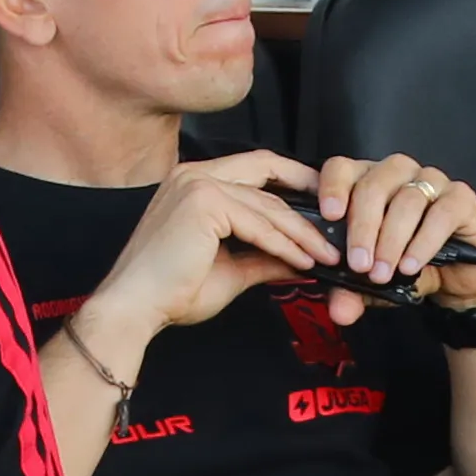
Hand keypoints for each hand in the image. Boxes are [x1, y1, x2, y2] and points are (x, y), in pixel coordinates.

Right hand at [83, 152, 334, 369]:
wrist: (136, 308)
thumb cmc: (172, 292)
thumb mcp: (231, 268)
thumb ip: (265, 257)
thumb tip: (301, 259)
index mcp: (194, 182)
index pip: (254, 168)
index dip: (291, 179)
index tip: (322, 199)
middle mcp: (193, 174)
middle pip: (267, 175)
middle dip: (307, 199)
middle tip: (339, 221)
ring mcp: (197, 184)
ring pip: (267, 206)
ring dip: (302, 232)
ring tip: (328, 254)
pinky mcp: (203, 202)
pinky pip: (258, 225)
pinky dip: (285, 245)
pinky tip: (305, 261)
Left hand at [303, 151, 475, 316]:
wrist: (456, 279)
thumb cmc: (407, 267)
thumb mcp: (371, 283)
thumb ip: (351, 292)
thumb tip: (339, 311)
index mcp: (366, 181)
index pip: (342, 168)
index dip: (334, 187)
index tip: (330, 215)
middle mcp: (397, 174)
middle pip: (373, 184)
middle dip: (363, 228)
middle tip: (359, 265)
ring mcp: (432, 181)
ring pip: (407, 199)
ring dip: (392, 240)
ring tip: (383, 273)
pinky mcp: (461, 198)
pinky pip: (442, 213)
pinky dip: (424, 241)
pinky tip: (411, 265)